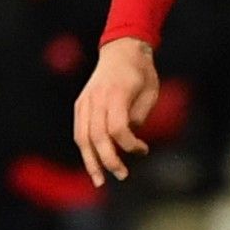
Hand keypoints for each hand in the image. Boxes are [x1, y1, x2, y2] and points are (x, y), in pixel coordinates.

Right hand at [72, 37, 160, 183]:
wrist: (121, 49)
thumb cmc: (141, 72)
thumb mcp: (151, 92)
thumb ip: (140, 116)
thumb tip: (127, 138)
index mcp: (117, 93)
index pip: (117, 128)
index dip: (130, 144)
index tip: (144, 149)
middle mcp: (97, 98)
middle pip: (97, 136)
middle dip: (109, 160)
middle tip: (122, 175)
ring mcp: (85, 101)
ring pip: (82, 137)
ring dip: (90, 161)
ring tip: (99, 180)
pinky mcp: (80, 104)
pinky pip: (78, 131)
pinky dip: (84, 149)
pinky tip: (93, 163)